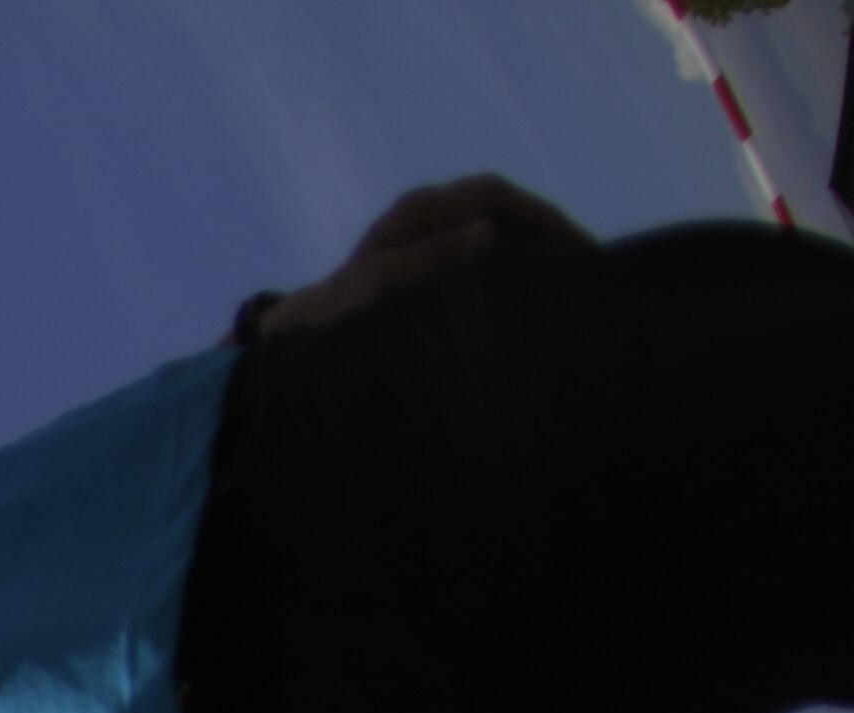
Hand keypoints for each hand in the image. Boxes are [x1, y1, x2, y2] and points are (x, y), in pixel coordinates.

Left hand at [245, 174, 582, 341]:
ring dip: (530, 265)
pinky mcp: (427, 285)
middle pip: (504, 217)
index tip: (577, 252)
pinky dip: (508, 286)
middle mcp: (426, 223)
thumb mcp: (374, 288)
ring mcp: (427, 252)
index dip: (542, 219)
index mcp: (417, 214)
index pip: (494, 197)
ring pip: (497, 245)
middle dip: (546, 241)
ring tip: (566, 296)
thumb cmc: (325, 325)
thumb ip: (429, 259)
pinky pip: (481, 274)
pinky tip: (528, 313)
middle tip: (585, 276)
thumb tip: (487, 235)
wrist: (281, 361)